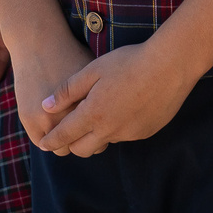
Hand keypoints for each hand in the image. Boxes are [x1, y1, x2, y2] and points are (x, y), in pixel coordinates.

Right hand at [13, 30, 92, 147]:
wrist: (39, 42)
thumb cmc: (72, 54)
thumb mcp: (94, 75)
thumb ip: (103, 100)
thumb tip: (118, 118)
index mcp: (87, 108)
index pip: (99, 141)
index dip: (100, 138)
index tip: (99, 132)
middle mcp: (67, 117)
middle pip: (81, 147)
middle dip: (83, 142)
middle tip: (84, 133)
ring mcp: (46, 119)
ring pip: (60, 148)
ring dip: (65, 143)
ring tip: (68, 131)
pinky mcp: (29, 118)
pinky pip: (41, 141)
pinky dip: (47, 138)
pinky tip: (53, 126)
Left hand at [35, 42, 195, 157]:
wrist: (170, 66)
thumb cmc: (129, 62)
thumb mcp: (94, 69)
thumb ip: (68, 90)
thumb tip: (46, 105)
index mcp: (93, 114)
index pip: (64, 135)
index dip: (51, 140)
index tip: (43, 144)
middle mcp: (110, 130)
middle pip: (82, 149)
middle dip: (71, 144)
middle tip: (66, 134)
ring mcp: (129, 134)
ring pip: (103, 142)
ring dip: (95, 135)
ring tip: (97, 116)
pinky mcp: (145, 133)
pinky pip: (123, 136)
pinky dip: (116, 128)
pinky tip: (121, 109)